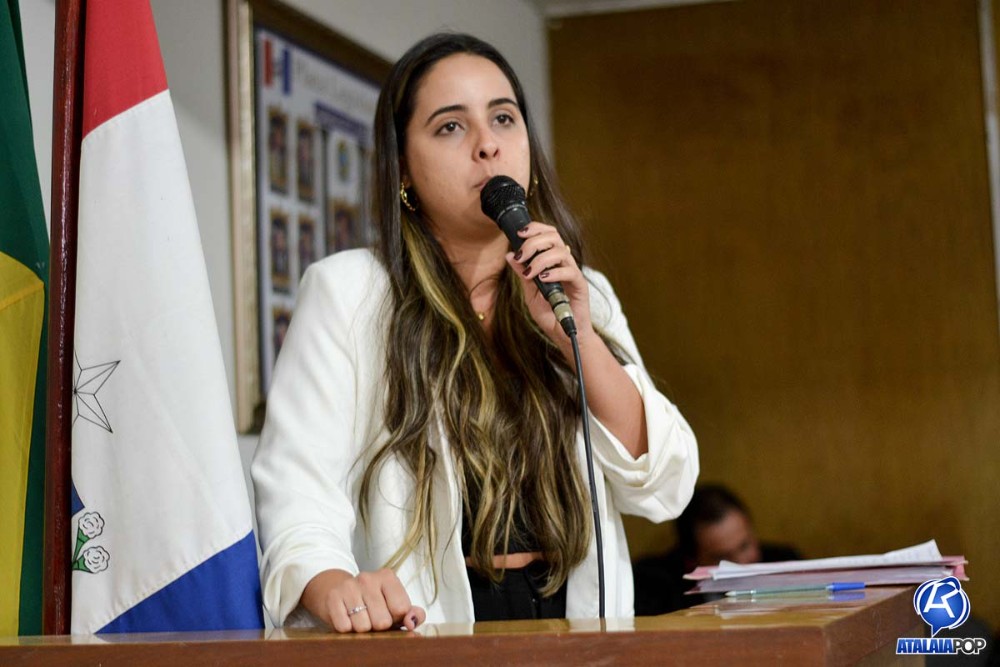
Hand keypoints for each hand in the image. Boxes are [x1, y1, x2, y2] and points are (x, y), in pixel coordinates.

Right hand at [302, 568, 425, 632]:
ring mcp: (349, 586)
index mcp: (388, 577)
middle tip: (372, 616)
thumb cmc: (374, 602)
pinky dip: (347, 629)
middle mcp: (368, 578)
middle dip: (378, 626)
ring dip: (362, 628)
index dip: (396, 618)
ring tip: (359, 617)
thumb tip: (412, 623)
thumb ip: (413, 614)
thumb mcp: (396, 605)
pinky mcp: (333, 597)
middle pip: (382, 621)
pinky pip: (345, 627)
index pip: (401, 609)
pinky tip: (347, 618)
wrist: (339, 592)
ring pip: (363, 627)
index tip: (389, 612)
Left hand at [505, 222, 592, 351]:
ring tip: (530, 273)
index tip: (519, 233)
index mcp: (553, 261)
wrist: (563, 335)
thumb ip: (522, 273)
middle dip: (534, 242)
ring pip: (561, 252)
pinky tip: (543, 279)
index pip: (548, 234)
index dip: (535, 229)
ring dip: (540, 259)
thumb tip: (510, 255)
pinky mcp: (580, 285)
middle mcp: (564, 263)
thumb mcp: (530, 292)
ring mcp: (573, 273)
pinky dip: (554, 273)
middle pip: (554, 237)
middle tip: (521, 255)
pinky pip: (570, 272)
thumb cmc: (549, 314)